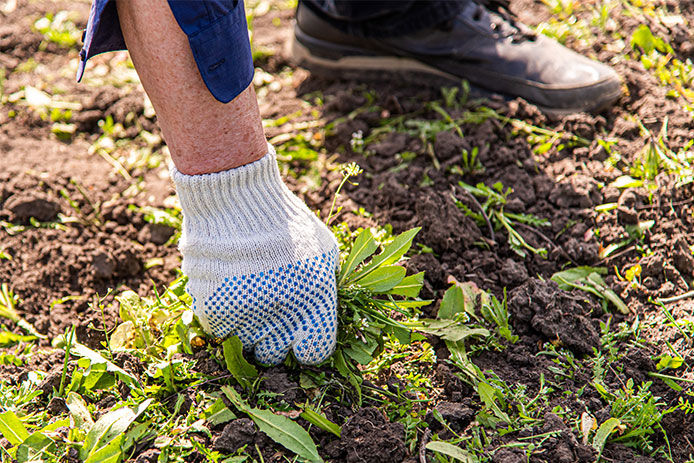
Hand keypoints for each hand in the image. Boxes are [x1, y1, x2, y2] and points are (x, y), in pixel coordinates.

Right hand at [172, 147, 337, 364]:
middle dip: (274, 339)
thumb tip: (321, 310)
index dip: (308, 343)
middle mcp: (281, 321)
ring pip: (245, 346)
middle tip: (270, 314)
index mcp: (314, 307)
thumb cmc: (286, 223)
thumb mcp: (323, 250)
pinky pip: (220, 331)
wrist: (237, 202)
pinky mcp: (213, 313)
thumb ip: (325, 286)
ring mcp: (244, 320)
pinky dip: (223, 316)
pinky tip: (229, 290)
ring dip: (247, 327)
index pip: (315, 352)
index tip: (302, 333)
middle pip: (276, 357)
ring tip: (247, 295)